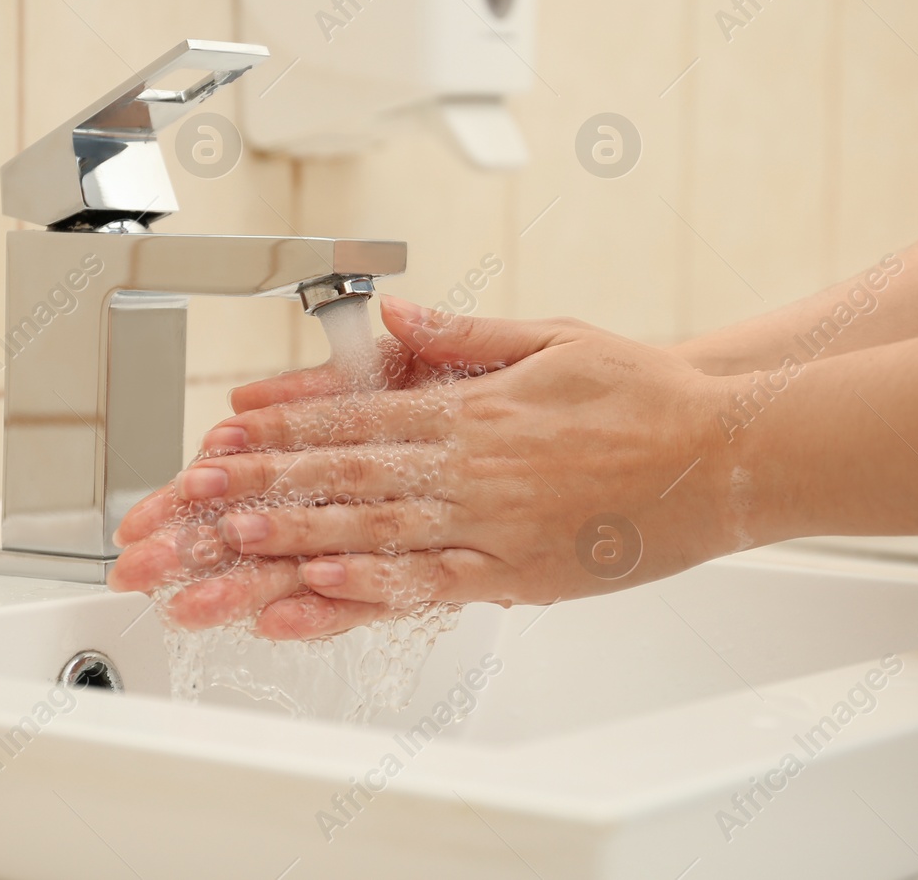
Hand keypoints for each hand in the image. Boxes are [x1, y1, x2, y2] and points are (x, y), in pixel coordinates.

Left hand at [109, 298, 748, 638]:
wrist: (725, 450)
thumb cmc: (644, 393)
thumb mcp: (552, 336)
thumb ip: (465, 336)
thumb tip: (397, 322)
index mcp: (473, 407)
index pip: (357, 418)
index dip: (282, 428)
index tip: (223, 434)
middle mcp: (472, 464)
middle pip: (346, 477)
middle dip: (262, 486)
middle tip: (193, 497)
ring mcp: (493, 522)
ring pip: (375, 533)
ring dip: (295, 539)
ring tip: (228, 546)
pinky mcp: (520, 572)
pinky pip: (435, 583)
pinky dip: (372, 590)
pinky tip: (318, 595)